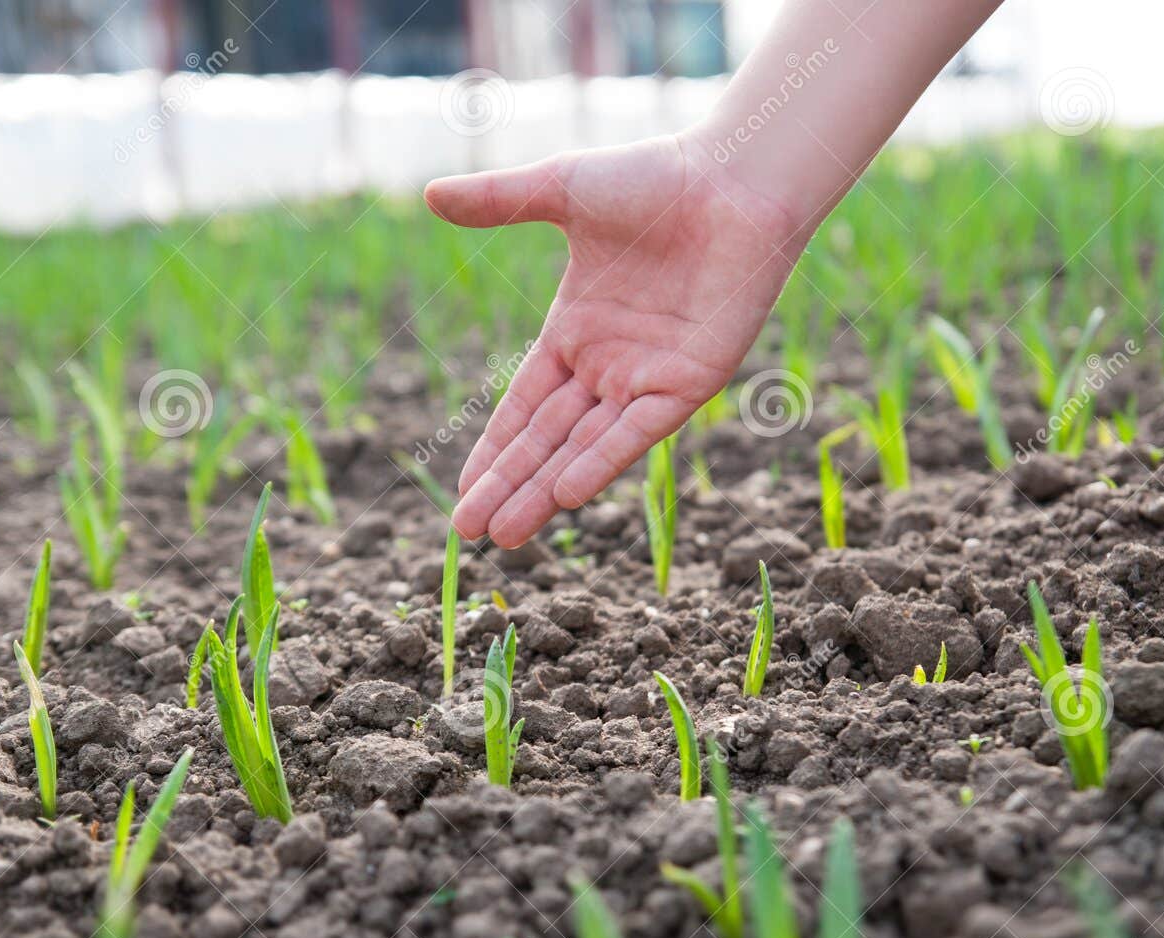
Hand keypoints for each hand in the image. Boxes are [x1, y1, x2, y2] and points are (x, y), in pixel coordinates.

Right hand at [425, 131, 806, 548]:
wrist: (733, 179)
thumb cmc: (655, 177)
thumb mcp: (561, 189)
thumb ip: (499, 200)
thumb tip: (431, 195)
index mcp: (577, 329)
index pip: (524, 405)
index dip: (494, 448)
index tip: (463, 491)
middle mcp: (609, 363)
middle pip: (546, 439)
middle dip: (507, 485)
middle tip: (466, 532)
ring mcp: (647, 377)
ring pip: (584, 446)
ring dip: (544, 490)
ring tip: (506, 535)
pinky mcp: (689, 383)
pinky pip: (635, 432)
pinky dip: (600, 462)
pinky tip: (564, 494)